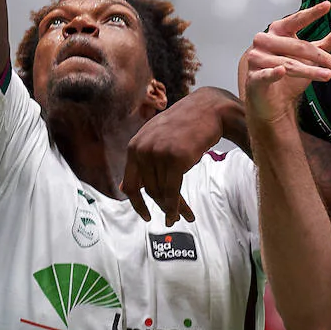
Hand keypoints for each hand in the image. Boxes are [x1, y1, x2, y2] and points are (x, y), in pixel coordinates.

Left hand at [123, 88, 237, 224]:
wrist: (206, 110)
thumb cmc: (183, 127)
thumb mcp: (154, 139)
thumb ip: (140, 162)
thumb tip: (123, 188)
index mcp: (134, 146)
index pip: (130, 183)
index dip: (137, 204)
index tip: (146, 216)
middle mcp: (142, 149)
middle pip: (150, 191)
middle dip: (163, 207)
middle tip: (174, 219)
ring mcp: (158, 153)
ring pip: (163, 193)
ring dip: (174, 208)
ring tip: (186, 216)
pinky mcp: (176, 157)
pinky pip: (173, 191)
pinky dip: (177, 206)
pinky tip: (184, 213)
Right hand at [243, 2, 330, 128]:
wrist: (271, 100)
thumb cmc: (289, 71)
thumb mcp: (312, 55)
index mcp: (278, 30)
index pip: (297, 20)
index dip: (311, 14)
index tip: (327, 6)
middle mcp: (265, 41)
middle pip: (298, 46)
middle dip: (321, 58)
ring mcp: (258, 58)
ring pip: (288, 63)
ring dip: (309, 70)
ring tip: (327, 75)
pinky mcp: (255, 77)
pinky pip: (267, 74)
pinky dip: (274, 73)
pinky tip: (281, 71)